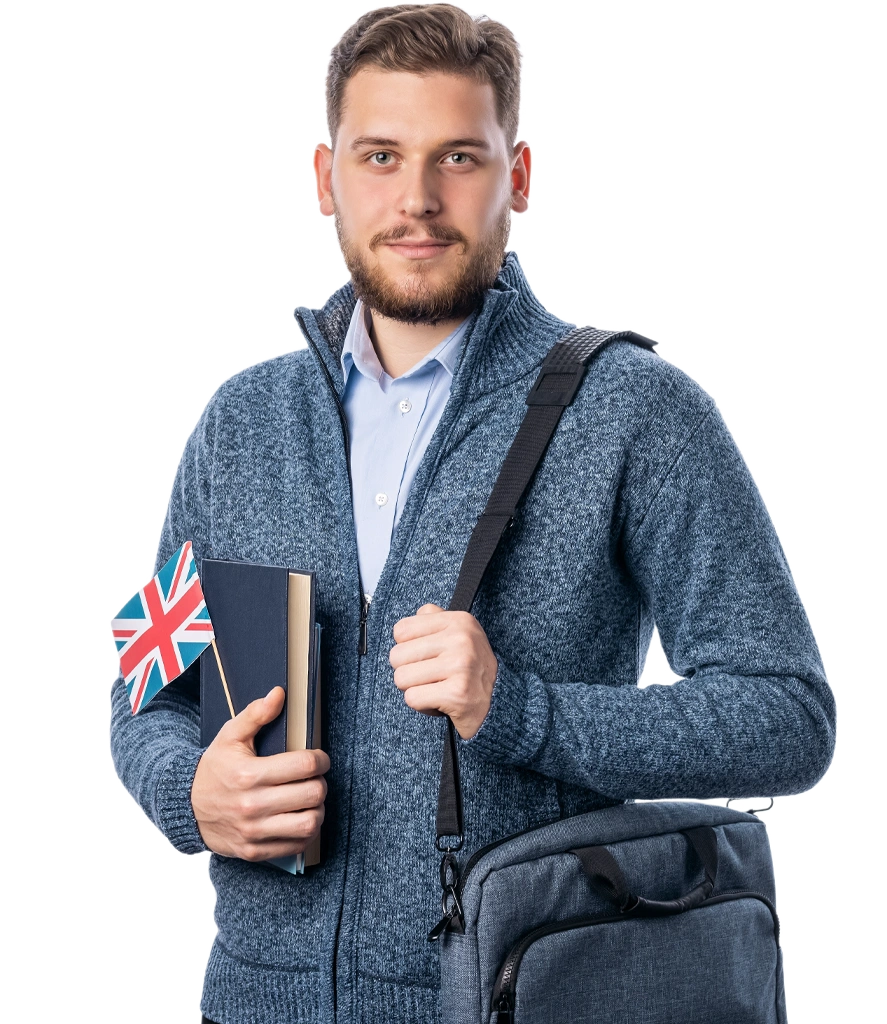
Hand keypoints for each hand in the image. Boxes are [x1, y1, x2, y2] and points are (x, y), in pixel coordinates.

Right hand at [191, 686, 329, 860]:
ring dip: (318, 810)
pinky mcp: (254, 851)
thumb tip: (279, 694)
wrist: (186, 806)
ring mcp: (254, 832)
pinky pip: (295, 846)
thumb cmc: (214, 768)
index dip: (320, 759)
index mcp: (249, 774)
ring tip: (311, 799)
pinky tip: (299, 817)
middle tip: (315, 778)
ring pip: (309, 824)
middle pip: (312, 794)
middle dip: (321, 782)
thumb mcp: (230, 736)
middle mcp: (252, 805)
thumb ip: (256, 714)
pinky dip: (305, 833)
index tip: (319, 758)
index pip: (304, 765)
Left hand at [390, 603, 498, 739]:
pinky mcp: (458, 693)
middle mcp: (462, 639)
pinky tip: (440, 702)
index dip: (407, 648)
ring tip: (435, 689)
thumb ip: (434, 619)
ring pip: (401, 678)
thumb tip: (409, 620)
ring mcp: (461, 665)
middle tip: (430, 677)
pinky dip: (422, 706)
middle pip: (397, 656)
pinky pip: (412, 698)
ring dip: (414, 689)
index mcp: (459, 621)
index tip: (427, 657)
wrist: (499, 704)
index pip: (401, 630)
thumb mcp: (460, 634)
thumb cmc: (469, 668)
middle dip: (407, 671)